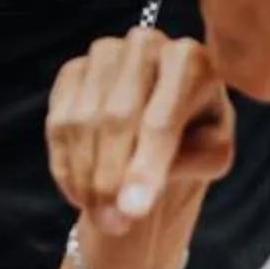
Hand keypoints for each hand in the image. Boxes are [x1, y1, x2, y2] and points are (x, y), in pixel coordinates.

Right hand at [47, 27, 234, 242]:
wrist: (166, 120)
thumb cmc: (197, 136)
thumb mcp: (212, 156)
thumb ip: (187, 169)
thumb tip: (130, 204)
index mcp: (191, 60)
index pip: (162, 120)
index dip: (145, 167)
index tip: (133, 212)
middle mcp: (146, 45)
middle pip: (117, 118)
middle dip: (111, 178)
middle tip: (114, 223)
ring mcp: (104, 53)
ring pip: (81, 121)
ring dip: (86, 177)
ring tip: (102, 215)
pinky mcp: (73, 69)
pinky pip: (57, 122)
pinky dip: (65, 166)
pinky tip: (82, 193)